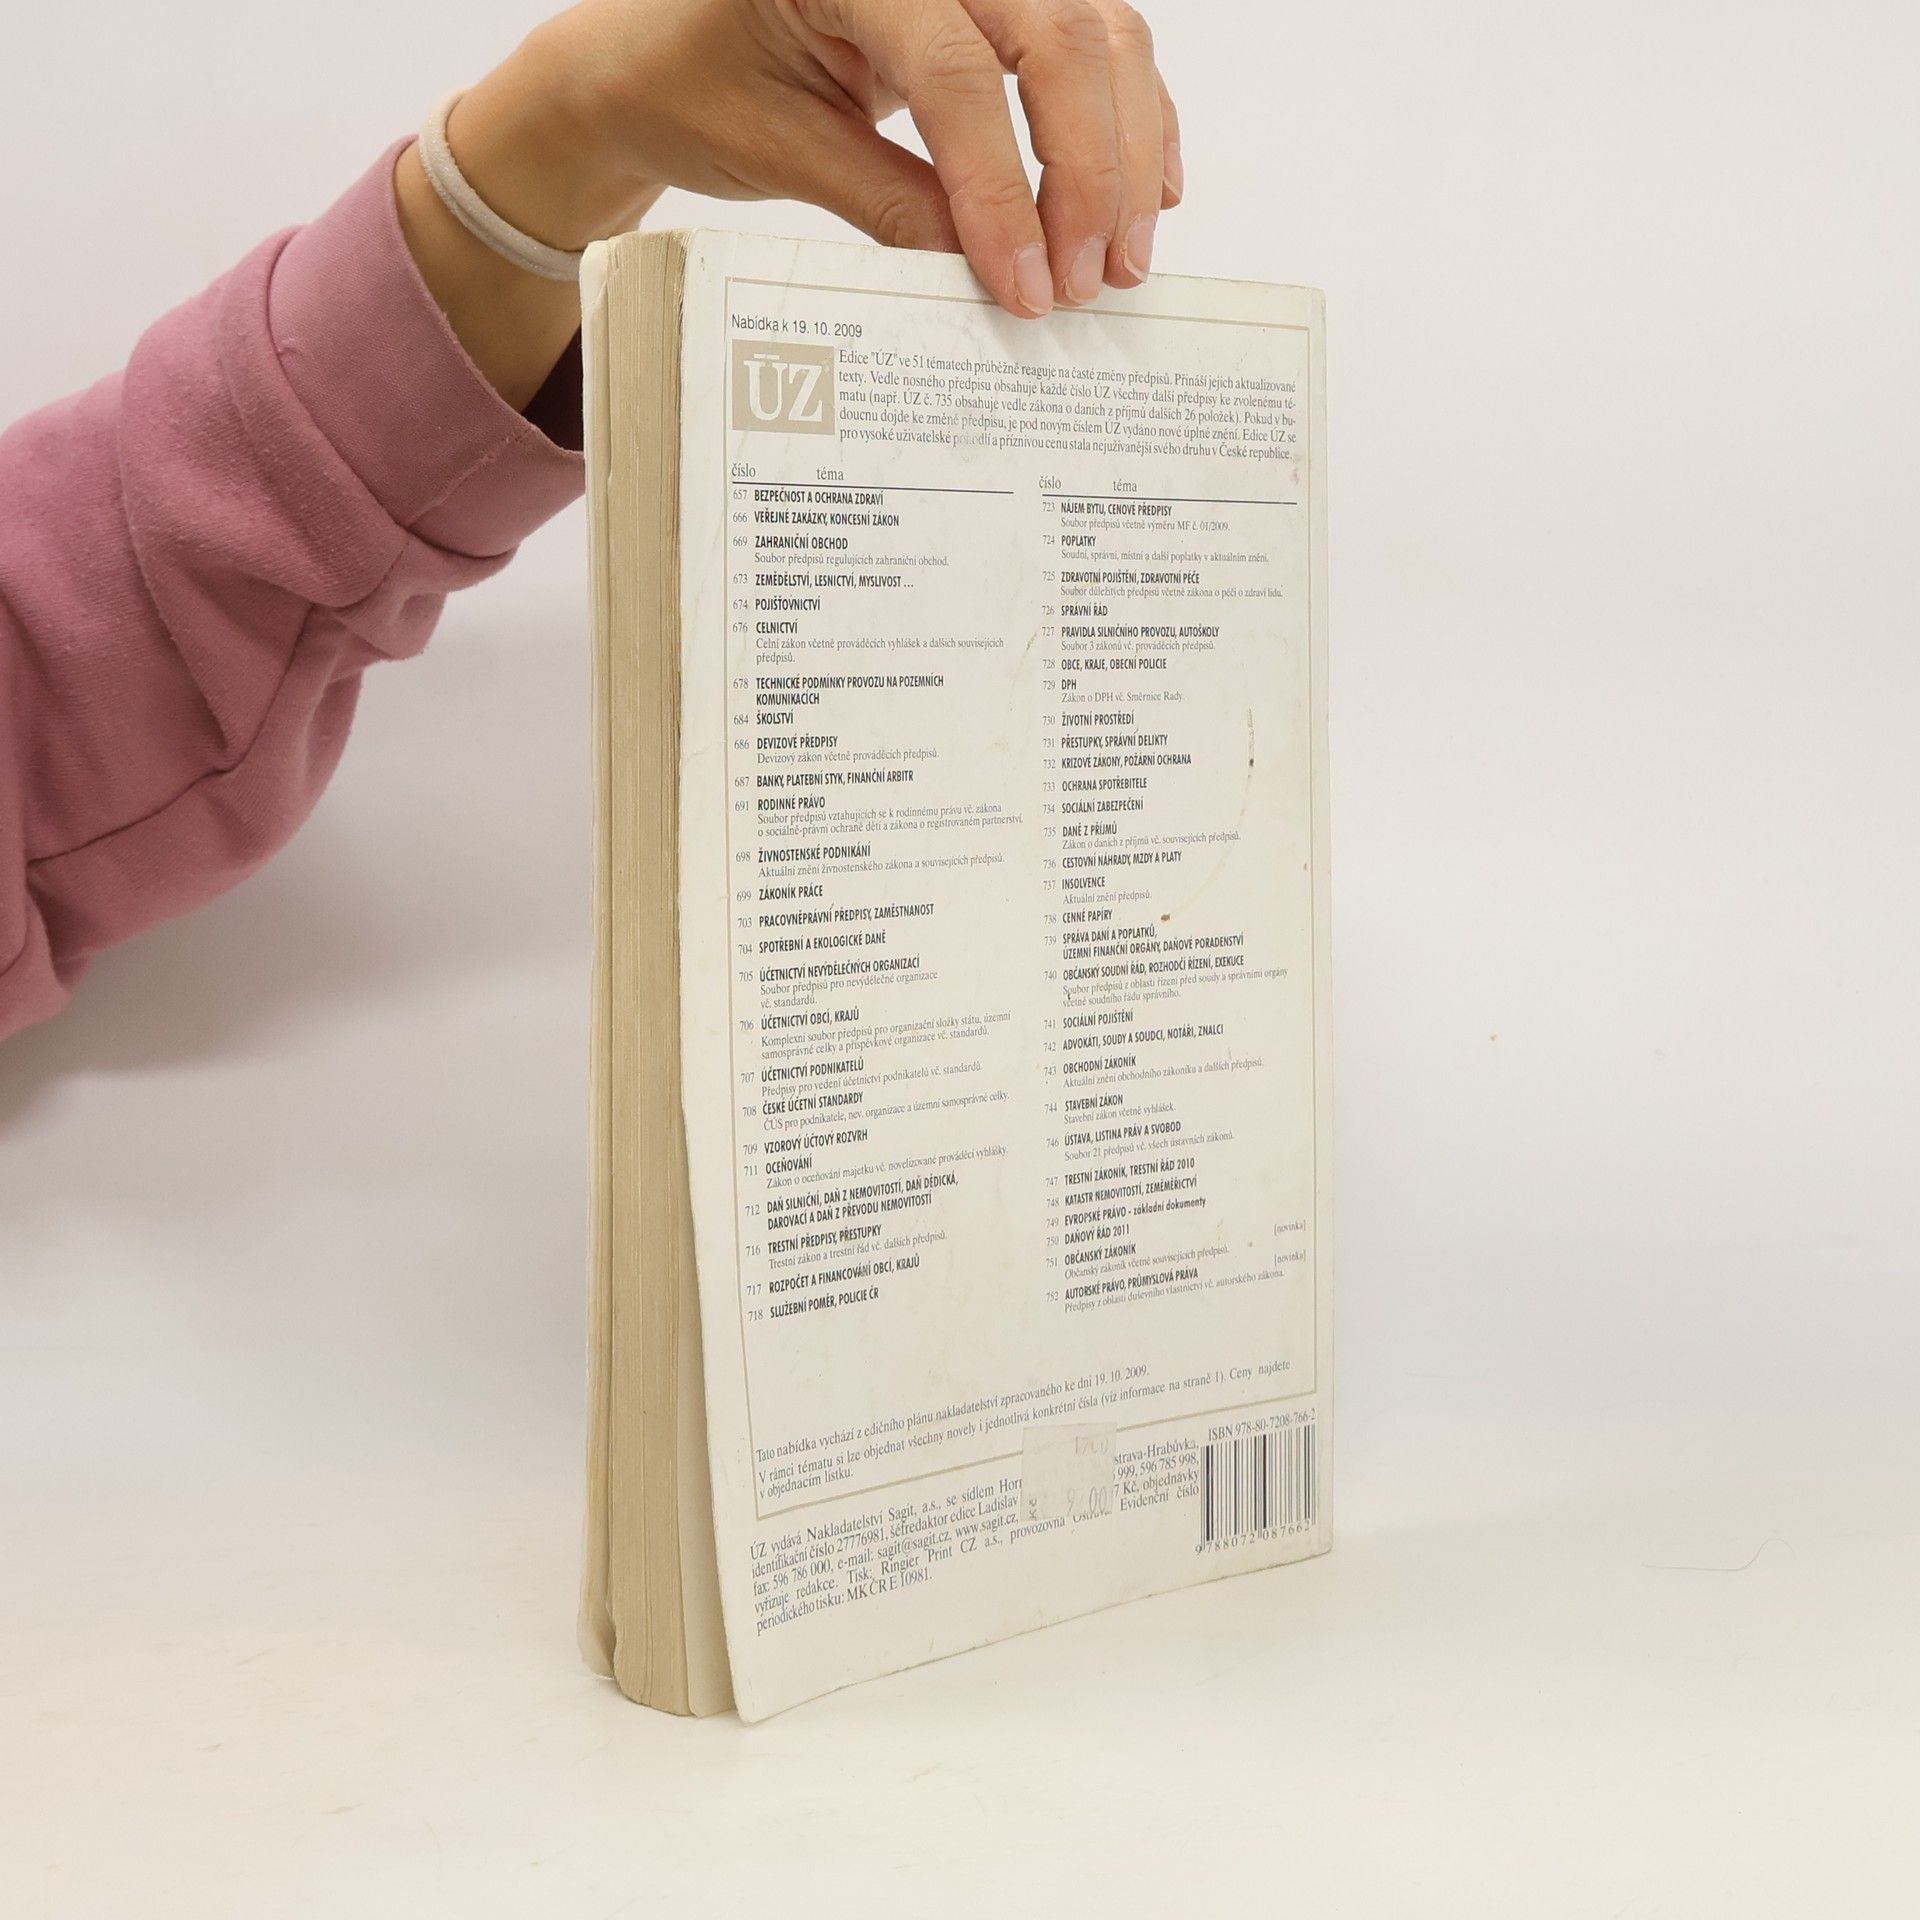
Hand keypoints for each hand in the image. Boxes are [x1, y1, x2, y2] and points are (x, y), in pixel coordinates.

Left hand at [395, 0, 1181, 406]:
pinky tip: (1143, 192)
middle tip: (1088, 282)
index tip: (1024, 287)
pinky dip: (1131, 118)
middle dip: (1087, 171)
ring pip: (1096, 34)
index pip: (953, 72)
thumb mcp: (778, 149)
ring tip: (1120, 260)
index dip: (1001, 190)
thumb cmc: (699, 83)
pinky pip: (1095, 38)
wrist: (666, 49)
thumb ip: (887, 204)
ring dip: (1125, 151)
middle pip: (1055, 37)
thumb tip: (986, 273)